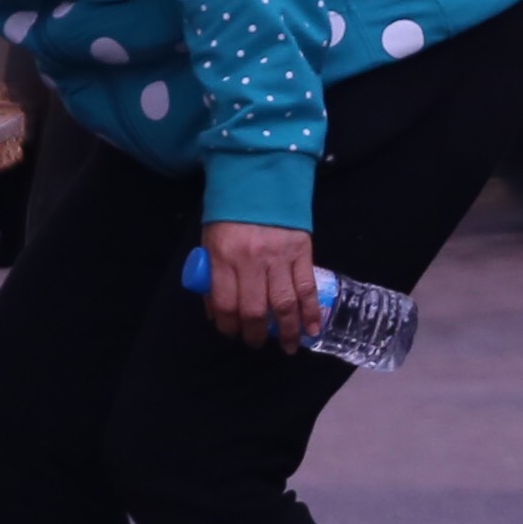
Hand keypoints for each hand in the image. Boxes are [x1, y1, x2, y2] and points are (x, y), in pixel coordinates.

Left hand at [200, 218, 315, 350]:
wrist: (261, 176)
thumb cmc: (231, 211)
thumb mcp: (210, 240)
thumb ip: (212, 274)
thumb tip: (215, 311)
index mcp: (224, 256)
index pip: (225, 303)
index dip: (227, 325)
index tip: (231, 333)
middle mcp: (252, 260)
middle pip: (255, 310)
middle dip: (255, 334)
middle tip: (255, 342)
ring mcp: (280, 257)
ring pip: (284, 304)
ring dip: (287, 331)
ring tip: (287, 346)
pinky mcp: (303, 252)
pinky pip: (308, 288)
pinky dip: (312, 312)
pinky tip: (312, 329)